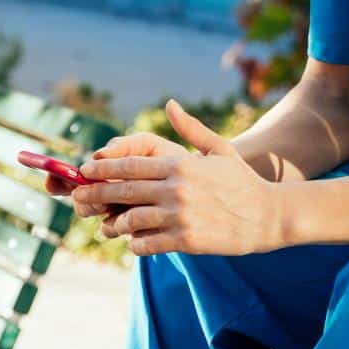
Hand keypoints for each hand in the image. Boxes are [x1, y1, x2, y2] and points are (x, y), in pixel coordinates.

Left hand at [72, 100, 283, 256]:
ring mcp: (180, 216)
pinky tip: (135, 242)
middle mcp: (176, 190)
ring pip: (131, 221)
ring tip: (108, 226)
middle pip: (123, 192)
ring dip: (115, 224)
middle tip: (79, 199)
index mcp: (180, 166)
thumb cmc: (242, 181)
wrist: (268, 215)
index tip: (86, 171)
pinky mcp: (186, 240)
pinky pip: (147, 244)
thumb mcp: (218, 149)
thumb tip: (170, 104)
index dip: (103, 169)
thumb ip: (190, 129)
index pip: (131, 166)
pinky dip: (135, 244)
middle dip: (97, 195)